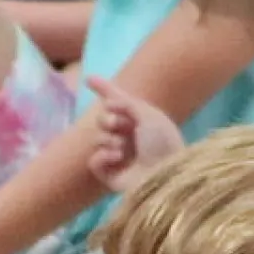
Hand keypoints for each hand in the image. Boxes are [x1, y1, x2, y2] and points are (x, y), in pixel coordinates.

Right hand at [83, 73, 184, 191]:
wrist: (165, 175)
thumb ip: (127, 103)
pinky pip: (94, 160)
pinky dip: (102, 156)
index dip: (104, 89)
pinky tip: (116, 158)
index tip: (88, 78)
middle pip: (103, 119)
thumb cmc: (163, 144)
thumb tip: (108, 104)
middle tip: (116, 124)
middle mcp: (130, 138)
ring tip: (123, 149)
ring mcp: (120, 157)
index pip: (119, 102)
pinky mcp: (110, 175)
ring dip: (108, 139)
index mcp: (142, 122)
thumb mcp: (150, 115)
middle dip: (106, 119)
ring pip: (97, 139)